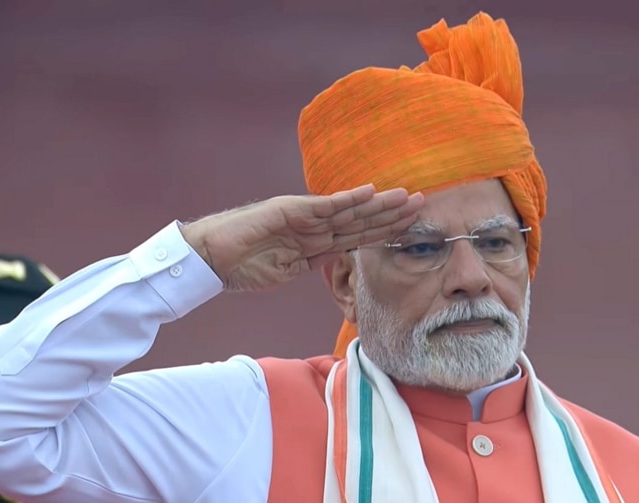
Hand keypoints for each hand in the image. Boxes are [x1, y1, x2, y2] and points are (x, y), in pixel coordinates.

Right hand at [181, 184, 423, 291]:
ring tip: (408, 197)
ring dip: (380, 204)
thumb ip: (310, 262)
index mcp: (316, 242)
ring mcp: (305, 216)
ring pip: (351, 210)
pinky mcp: (291, 210)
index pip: (358, 236)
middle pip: (362, 220)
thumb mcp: (285, 272)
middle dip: (393, 215)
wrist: (213, 258)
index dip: (386, 232)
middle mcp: (315, 226)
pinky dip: (348, 198)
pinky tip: (371, 192)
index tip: (413, 230)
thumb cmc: (243, 266)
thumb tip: (332, 259)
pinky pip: (325, 205)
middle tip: (425, 204)